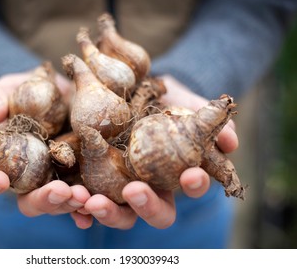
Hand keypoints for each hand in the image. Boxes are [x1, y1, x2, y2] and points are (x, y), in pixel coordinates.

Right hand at [0, 70, 87, 216]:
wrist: (66, 91)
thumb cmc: (30, 89)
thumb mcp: (10, 87)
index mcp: (6, 159)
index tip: (0, 180)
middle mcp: (31, 177)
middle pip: (29, 200)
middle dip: (43, 199)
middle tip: (59, 190)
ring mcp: (57, 179)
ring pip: (58, 203)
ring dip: (69, 203)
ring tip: (83, 196)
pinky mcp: (80, 178)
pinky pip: (83, 198)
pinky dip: (87, 208)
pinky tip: (93, 207)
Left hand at [70, 75, 238, 229]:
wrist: (133, 90)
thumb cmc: (166, 101)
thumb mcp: (187, 104)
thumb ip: (209, 121)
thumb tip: (231, 141)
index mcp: (177, 173)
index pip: (190, 188)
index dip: (193, 186)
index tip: (190, 175)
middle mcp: (151, 186)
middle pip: (153, 212)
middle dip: (145, 206)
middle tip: (133, 192)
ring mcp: (121, 185)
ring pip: (117, 211)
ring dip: (105, 210)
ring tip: (90, 200)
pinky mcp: (94, 178)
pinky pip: (86, 197)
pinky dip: (78, 204)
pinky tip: (71, 198)